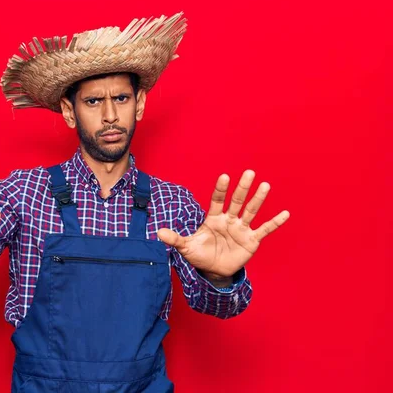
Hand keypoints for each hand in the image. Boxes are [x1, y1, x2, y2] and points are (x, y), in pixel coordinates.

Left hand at [157, 170, 289, 277]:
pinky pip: (264, 230)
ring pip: (251, 211)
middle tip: (249, 172)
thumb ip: (175, 239)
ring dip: (258, 199)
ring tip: (265, 185)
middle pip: (237, 201)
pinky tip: (285, 213)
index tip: (224, 177)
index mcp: (213, 218)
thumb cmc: (200, 254)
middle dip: (242, 188)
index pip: (217, 200)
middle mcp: (229, 220)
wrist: (214, 270)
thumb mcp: (186, 247)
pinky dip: (274, 222)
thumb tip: (158, 233)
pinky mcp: (251, 240)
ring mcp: (241, 229)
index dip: (220, 189)